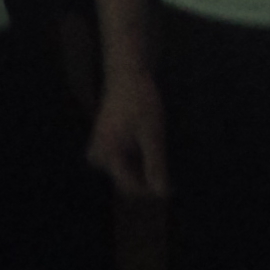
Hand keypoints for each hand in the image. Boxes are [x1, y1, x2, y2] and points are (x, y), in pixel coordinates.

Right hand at [88, 66, 168, 198]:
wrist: (126, 76)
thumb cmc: (141, 102)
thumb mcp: (153, 134)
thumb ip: (155, 164)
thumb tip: (161, 193)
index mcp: (107, 153)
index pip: (130, 186)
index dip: (151, 189)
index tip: (171, 187)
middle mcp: (98, 155)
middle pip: (127, 179)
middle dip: (146, 174)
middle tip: (160, 152)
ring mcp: (98, 150)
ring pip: (125, 170)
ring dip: (142, 164)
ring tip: (151, 140)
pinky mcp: (103, 145)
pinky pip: (122, 161)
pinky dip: (137, 156)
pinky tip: (144, 138)